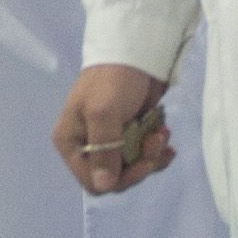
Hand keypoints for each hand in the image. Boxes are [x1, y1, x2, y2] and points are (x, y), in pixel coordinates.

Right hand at [54, 65, 174, 197]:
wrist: (136, 51)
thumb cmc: (114, 79)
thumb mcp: (104, 112)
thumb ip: (103, 151)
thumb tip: (103, 186)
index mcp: (71, 142)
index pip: (91, 181)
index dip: (118, 179)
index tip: (142, 163)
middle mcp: (87, 145)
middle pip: (114, 177)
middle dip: (139, 165)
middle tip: (156, 142)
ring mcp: (109, 141)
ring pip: (131, 168)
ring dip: (151, 155)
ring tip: (162, 134)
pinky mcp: (129, 133)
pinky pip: (142, 155)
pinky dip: (156, 149)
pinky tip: (166, 136)